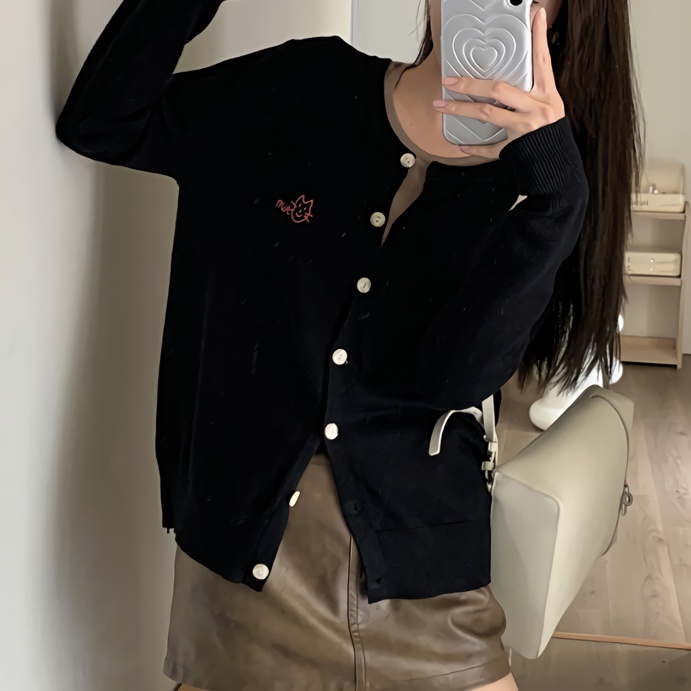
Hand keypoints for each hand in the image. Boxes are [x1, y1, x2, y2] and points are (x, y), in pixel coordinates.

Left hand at [432, 7, 565, 158]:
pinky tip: (461, 144)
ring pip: (487, 114)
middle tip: (450, 80)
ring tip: (442, 105)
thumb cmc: (552, 134)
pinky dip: (475, 147)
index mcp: (546, 94)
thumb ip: (533, 90)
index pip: (542, 60)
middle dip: (471, 84)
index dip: (539, 37)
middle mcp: (535, 108)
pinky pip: (491, 148)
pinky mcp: (516, 148)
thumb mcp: (551, 105)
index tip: (536, 16)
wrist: (557, 164)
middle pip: (499, 89)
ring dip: (461, 109)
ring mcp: (524, 128)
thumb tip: (513, 74)